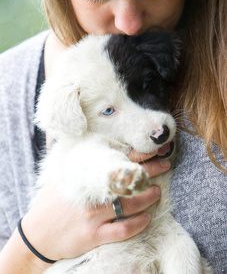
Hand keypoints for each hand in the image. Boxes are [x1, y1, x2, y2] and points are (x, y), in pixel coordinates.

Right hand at [20, 150, 169, 264]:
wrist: (36, 234)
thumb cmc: (51, 202)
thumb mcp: (60, 176)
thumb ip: (76, 162)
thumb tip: (93, 144)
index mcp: (84, 178)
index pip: (116, 161)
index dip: (137, 155)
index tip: (154, 150)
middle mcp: (90, 196)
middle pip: (127, 181)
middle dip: (150, 171)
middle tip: (166, 165)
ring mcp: (92, 216)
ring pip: (129, 205)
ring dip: (147, 198)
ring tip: (157, 192)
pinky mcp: (93, 236)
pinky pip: (122, 230)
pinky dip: (137, 224)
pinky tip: (146, 218)